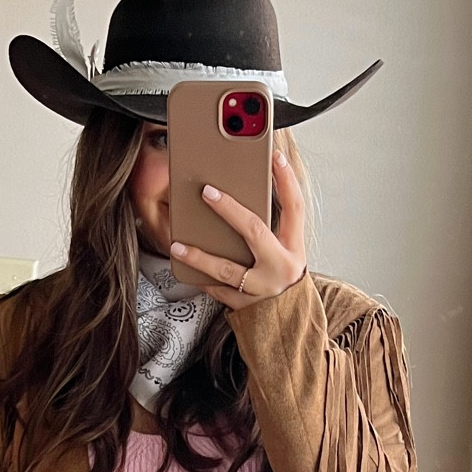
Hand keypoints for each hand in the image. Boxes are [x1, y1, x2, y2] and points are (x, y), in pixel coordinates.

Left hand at [169, 148, 306, 309]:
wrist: (288, 316)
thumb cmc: (281, 272)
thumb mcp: (286, 247)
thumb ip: (272, 222)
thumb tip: (247, 186)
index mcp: (294, 246)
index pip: (293, 208)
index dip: (286, 180)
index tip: (275, 155)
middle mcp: (280, 267)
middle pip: (255, 231)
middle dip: (230, 210)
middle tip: (207, 192)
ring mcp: (262, 288)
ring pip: (228, 270)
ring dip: (200, 256)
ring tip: (177, 244)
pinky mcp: (245, 305)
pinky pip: (218, 290)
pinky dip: (200, 278)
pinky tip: (183, 266)